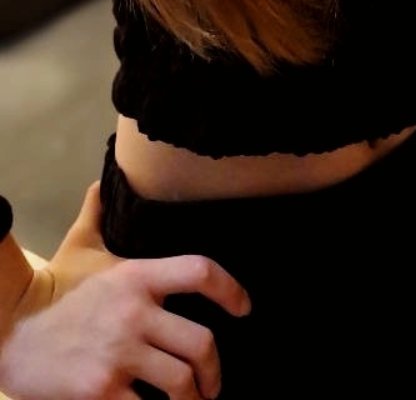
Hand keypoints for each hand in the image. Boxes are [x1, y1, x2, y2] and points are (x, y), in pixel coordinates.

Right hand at [0, 180, 251, 399]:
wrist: (10, 329)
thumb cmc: (52, 289)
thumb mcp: (78, 246)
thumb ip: (97, 215)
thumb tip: (100, 184)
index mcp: (137, 276)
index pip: (200, 272)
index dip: (231, 290)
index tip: (244, 308)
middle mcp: (135, 313)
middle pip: (201, 343)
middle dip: (214, 371)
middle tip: (212, 383)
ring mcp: (119, 354)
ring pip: (181, 383)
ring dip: (194, 399)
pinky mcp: (102, 392)